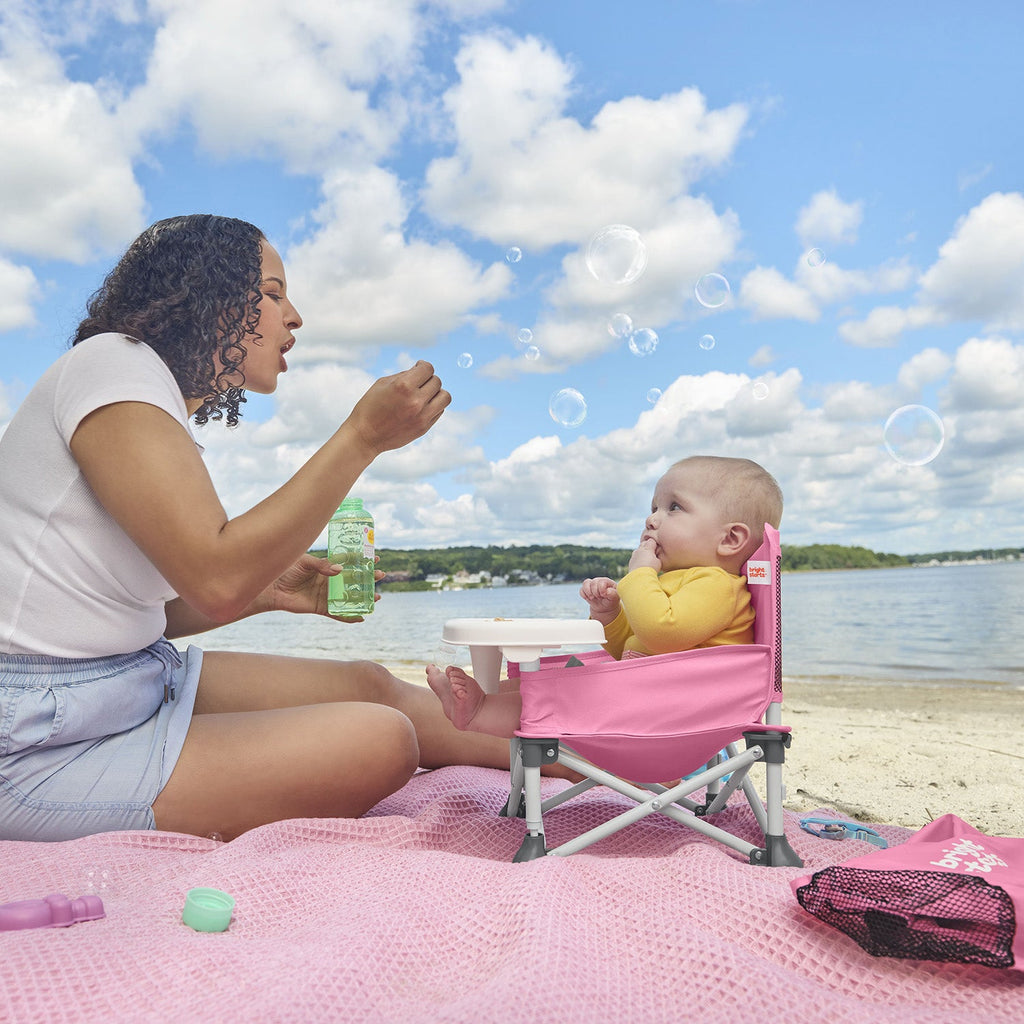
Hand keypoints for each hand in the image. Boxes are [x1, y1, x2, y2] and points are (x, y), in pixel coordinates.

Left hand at [260, 554, 381, 621]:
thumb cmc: (285, 569)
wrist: (270, 587)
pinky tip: (361, 618)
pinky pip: (337, 613)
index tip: (376, 559)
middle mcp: (328, 580)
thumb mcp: (305, 562)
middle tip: (381, 577)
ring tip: (376, 598)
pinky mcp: (320, 607)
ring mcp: (325, 594)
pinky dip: (349, 616)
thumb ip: (321, 565)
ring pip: (348, 597)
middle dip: (367, 579)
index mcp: (326, 566)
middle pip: (352, 580)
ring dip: (363, 598)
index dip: (363, 561)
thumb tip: (339, 570)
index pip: (349, 562)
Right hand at [346, 361, 450, 455]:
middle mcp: (416, 401)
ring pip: (445, 397)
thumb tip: (420, 370)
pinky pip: (439, 411)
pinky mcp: (424, 427)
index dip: (423, 366)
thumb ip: (404, 375)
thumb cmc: (370, 407)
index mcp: (404, 386)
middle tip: (417, 383)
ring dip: (437, 392)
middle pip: (437, 381)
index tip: (418, 368)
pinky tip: (421, 406)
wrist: (365, 436)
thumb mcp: (383, 384)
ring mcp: (422, 416)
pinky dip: (434, 405)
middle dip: (427, 379)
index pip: (428, 369)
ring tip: (425, 394)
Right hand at [580, 577, 619, 624]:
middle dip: (595, 593)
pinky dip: (584, 595)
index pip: (601, 582)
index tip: (604, 595)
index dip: (601, 589)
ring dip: (588, 593)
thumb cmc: (611, 601)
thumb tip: (607, 591)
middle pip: (593, 583)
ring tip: (593, 598)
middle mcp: (599, 581)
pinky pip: (581, 590)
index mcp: (607, 581)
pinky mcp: (586, 589)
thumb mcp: (615, 598)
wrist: (605, 607)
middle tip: (599, 598)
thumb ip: (613, 594)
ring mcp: (592, 584)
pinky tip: (588, 598)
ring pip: (586, 583)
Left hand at [628, 537, 660, 572]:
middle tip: (653, 552)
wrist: (640, 576)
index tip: (657, 549)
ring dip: (642, 552)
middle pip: (644, 543)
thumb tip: (655, 556)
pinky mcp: (631, 561)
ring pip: (638, 550)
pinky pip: (635, 557)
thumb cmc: (651, 568)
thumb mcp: (659, 562)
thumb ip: (657, 556)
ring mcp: (634, 555)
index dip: (655, 544)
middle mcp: (639, 550)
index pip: (651, 541)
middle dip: (648, 546)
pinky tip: (641, 563)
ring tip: (647, 558)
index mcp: (647, 548)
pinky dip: (638, 558)